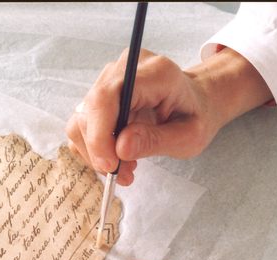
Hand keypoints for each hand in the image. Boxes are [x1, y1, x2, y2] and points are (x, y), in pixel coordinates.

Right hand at [66, 47, 271, 185]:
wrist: (195, 102)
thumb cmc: (195, 117)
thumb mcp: (189, 136)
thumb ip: (155, 140)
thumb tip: (120, 148)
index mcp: (154, 72)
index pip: (107, 97)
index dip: (100, 133)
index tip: (110, 165)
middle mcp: (125, 68)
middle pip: (90, 108)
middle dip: (99, 149)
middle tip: (122, 174)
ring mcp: (109, 78)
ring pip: (81, 118)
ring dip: (96, 151)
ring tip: (124, 169)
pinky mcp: (100, 94)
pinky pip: (82, 123)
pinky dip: (94, 147)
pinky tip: (117, 158)